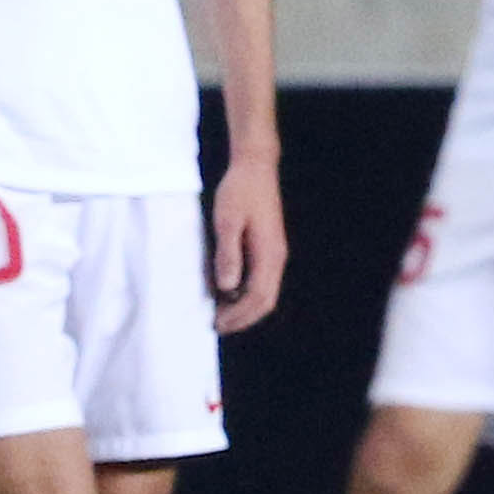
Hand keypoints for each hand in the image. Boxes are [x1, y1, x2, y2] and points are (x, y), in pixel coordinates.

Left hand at [209, 154, 287, 334]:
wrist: (256, 167)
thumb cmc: (239, 191)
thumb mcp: (227, 222)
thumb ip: (228, 254)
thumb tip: (226, 287)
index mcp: (269, 254)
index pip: (258, 297)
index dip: (239, 315)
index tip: (217, 324)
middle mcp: (276, 257)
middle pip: (266, 300)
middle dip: (244, 318)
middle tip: (218, 326)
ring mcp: (275, 252)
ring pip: (266, 292)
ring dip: (245, 307)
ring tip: (221, 313)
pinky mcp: (269, 247)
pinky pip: (262, 280)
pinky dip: (246, 293)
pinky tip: (228, 292)